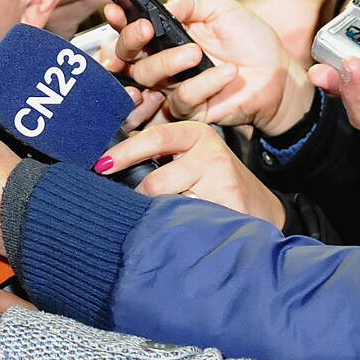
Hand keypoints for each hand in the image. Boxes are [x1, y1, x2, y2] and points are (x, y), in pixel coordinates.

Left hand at [97, 120, 284, 223]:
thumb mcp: (185, 158)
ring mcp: (221, 178)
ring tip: (173, 213)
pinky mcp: (228, 205)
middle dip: (141, 198)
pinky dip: (178, 226)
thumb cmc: (211, 182)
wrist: (258, 208)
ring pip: (168, 204)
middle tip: (137, 205)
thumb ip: (154, 154)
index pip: (153, 138)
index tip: (101, 166)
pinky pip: (186, 220)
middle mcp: (210, 151)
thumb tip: (108, 161)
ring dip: (162, 214)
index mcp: (194, 133)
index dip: (124, 153)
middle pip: (155, 181)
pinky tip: (186, 224)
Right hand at [111, 0, 312, 133]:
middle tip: (146, 30)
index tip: (115, 10)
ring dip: (169, 61)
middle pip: (126, 56)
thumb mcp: (223, 9)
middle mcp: (164, 61)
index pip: (132, 28)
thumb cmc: (253, 42)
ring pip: (147, 77)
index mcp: (168, 35)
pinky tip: (226, 73)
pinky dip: (204, 83)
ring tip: (197, 52)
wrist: (279, 76)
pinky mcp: (189, 109)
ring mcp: (173, 86)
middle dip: (130, 41)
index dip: (118, 21)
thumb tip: (162, 6)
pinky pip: (181, 98)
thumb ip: (190, 2)